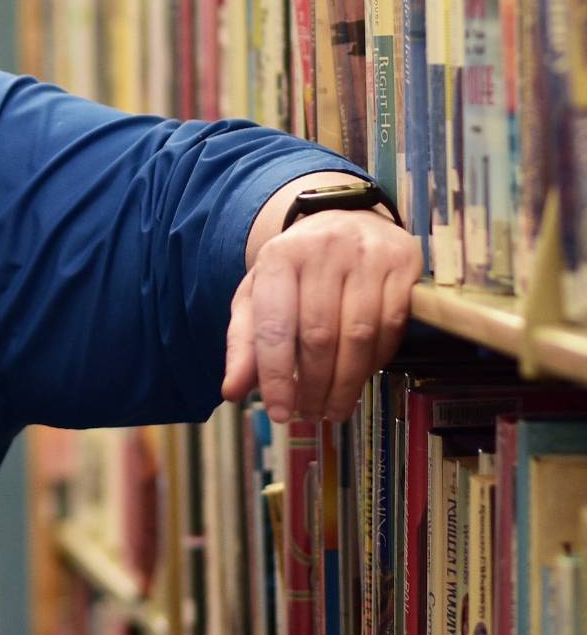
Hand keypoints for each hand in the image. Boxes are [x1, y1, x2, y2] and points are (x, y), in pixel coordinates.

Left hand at [221, 208, 422, 422]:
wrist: (344, 220)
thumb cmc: (296, 269)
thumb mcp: (259, 295)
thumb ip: (245, 341)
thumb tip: (232, 391)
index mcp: (279, 257)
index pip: (275, 326)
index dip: (276, 375)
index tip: (280, 413)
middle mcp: (322, 251)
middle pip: (319, 336)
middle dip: (314, 386)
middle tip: (310, 414)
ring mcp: (366, 255)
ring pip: (358, 336)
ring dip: (347, 383)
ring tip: (334, 409)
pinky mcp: (402, 266)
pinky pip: (391, 327)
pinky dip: (375, 362)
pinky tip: (361, 377)